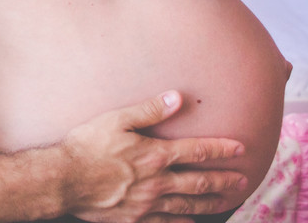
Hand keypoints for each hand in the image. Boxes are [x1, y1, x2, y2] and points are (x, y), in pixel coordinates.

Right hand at [60, 91, 246, 222]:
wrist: (64, 181)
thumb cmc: (87, 146)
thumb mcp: (116, 120)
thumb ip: (148, 110)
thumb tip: (177, 98)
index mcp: (154, 155)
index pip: (196, 151)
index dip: (220, 149)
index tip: (240, 148)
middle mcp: (157, 182)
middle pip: (199, 182)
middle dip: (223, 180)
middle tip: (243, 180)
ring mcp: (147, 205)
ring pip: (188, 206)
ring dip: (210, 203)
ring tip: (227, 202)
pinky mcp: (135, 220)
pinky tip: (192, 222)